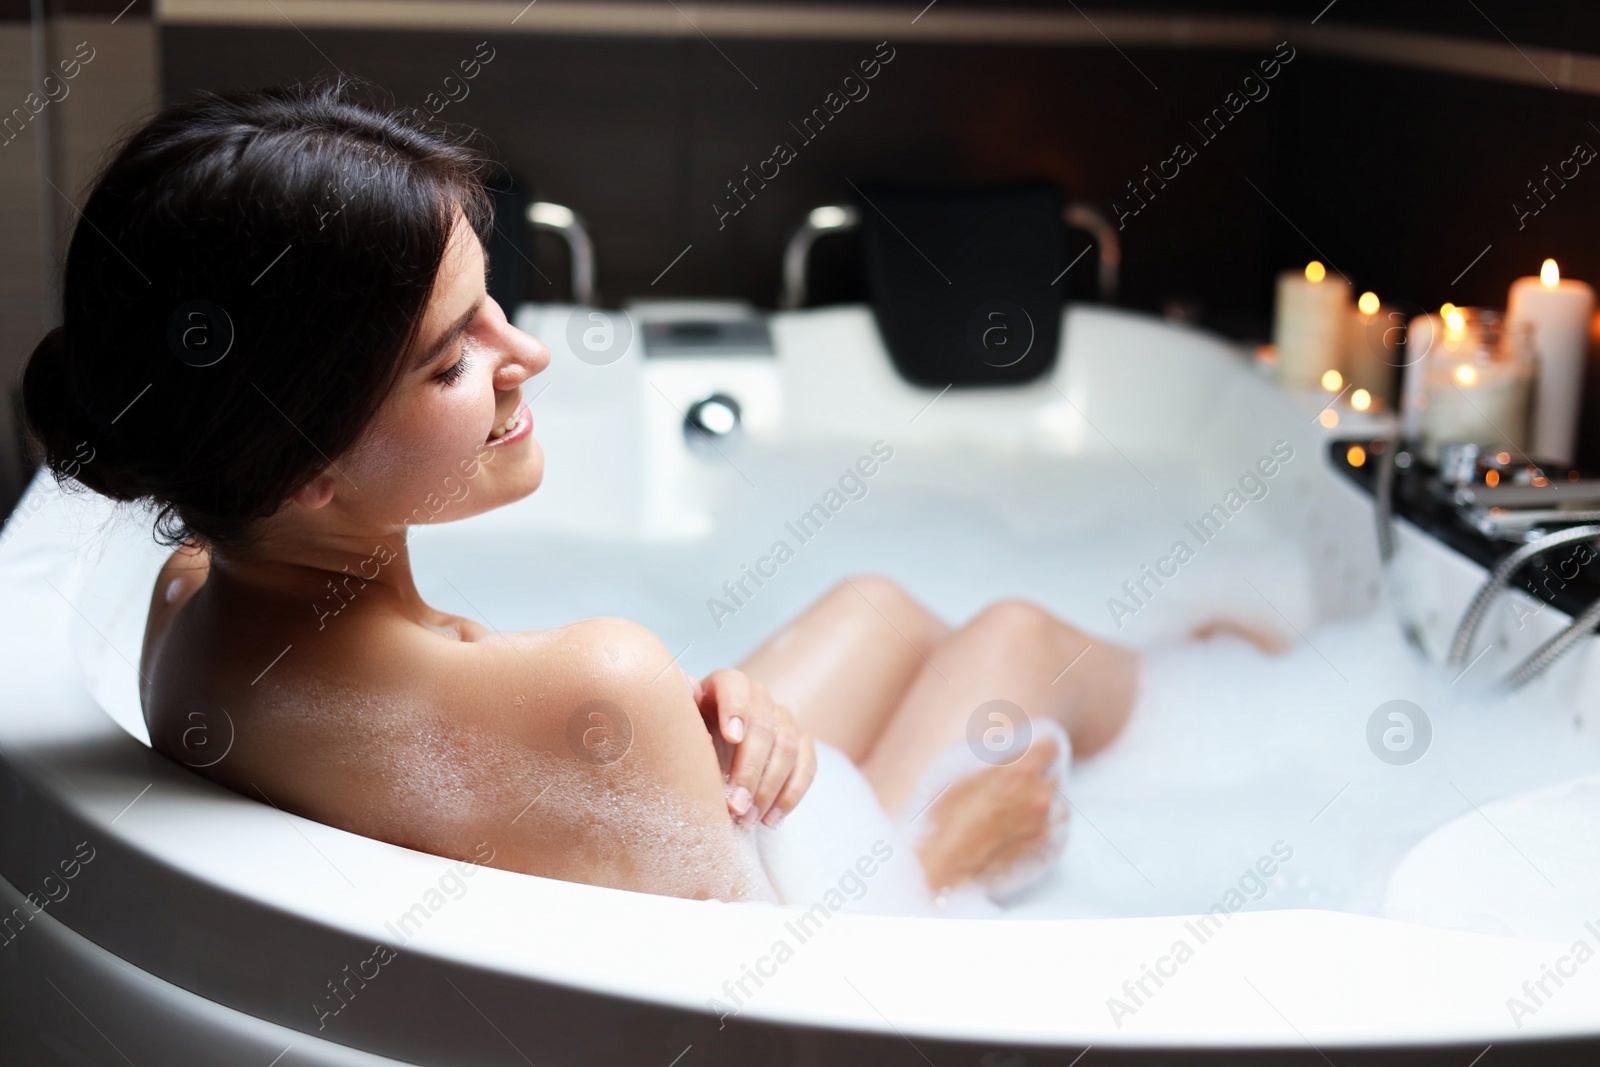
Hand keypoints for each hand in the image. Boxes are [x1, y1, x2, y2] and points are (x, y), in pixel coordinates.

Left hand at [690, 669, 815, 827]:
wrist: (713, 749)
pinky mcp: (802, 742)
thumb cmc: (692, 736)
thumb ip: (682, 709)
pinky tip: (770, 819)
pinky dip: (790, 795)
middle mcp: (759, 696)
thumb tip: (688, 686)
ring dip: (768, 789)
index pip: (735, 686)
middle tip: (735, 804)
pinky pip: (807, 766)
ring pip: (787, 748)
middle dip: (750, 769)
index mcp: (727, 684)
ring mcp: (784, 719)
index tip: (732, 737)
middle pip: (764, 726)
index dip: (735, 708)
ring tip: (748, 819)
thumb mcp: (682, 724)